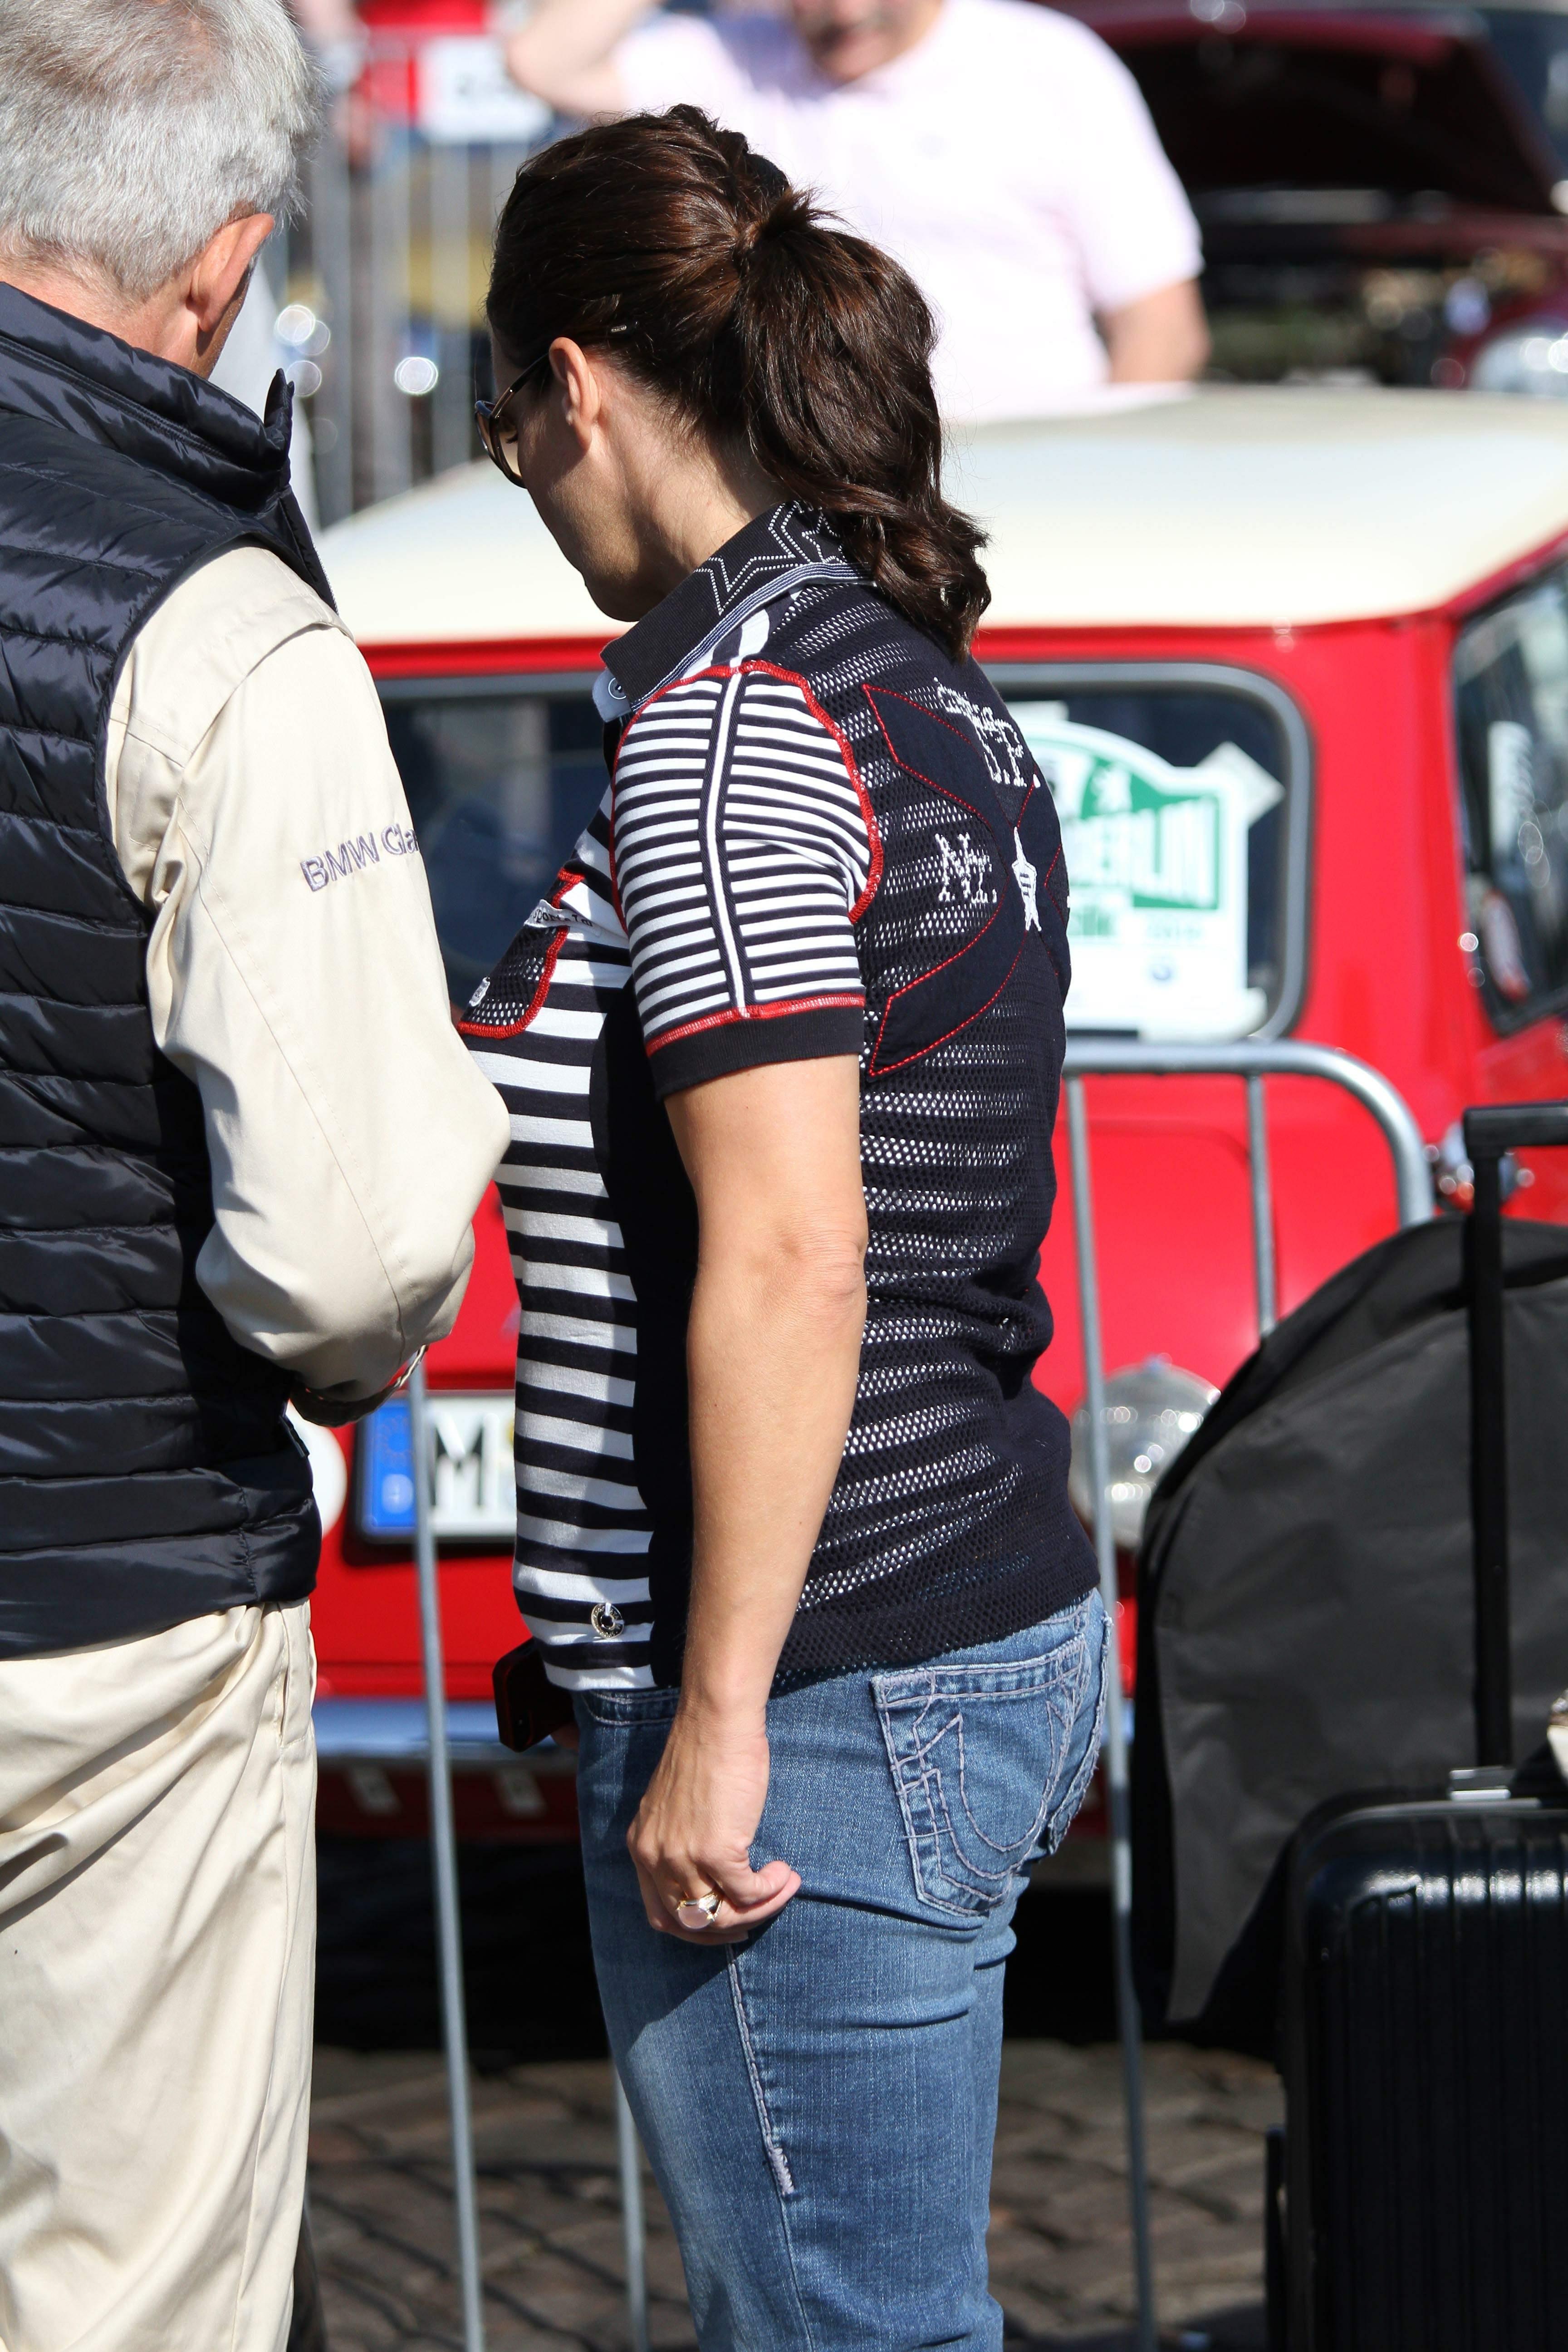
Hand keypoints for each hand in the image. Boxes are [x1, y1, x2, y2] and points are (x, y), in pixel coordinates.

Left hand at [627, 1705, 800, 1945]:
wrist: (717, 1719)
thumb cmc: (706, 1751)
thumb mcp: (676, 1805)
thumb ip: (680, 1840)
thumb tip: (713, 1878)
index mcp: (641, 1845)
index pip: (660, 1914)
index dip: (697, 1927)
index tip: (728, 1918)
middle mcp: (655, 1856)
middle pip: (690, 1922)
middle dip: (728, 1927)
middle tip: (757, 1914)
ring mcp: (683, 1856)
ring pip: (720, 1915)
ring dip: (759, 1909)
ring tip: (783, 1887)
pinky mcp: (716, 1850)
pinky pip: (747, 1893)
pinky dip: (772, 1891)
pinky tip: (785, 1872)